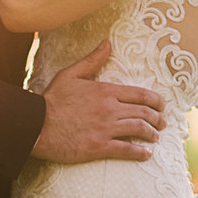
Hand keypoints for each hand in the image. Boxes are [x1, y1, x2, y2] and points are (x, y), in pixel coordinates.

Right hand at [30, 40, 166, 164]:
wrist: (35, 125)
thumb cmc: (52, 100)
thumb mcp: (71, 74)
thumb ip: (92, 60)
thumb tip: (107, 43)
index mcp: (105, 91)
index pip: (140, 94)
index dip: (156, 101)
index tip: (162, 106)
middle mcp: (109, 108)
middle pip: (144, 112)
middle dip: (157, 118)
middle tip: (162, 124)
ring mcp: (104, 128)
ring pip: (138, 129)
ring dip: (151, 134)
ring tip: (155, 137)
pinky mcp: (97, 147)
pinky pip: (125, 150)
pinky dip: (139, 152)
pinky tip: (146, 154)